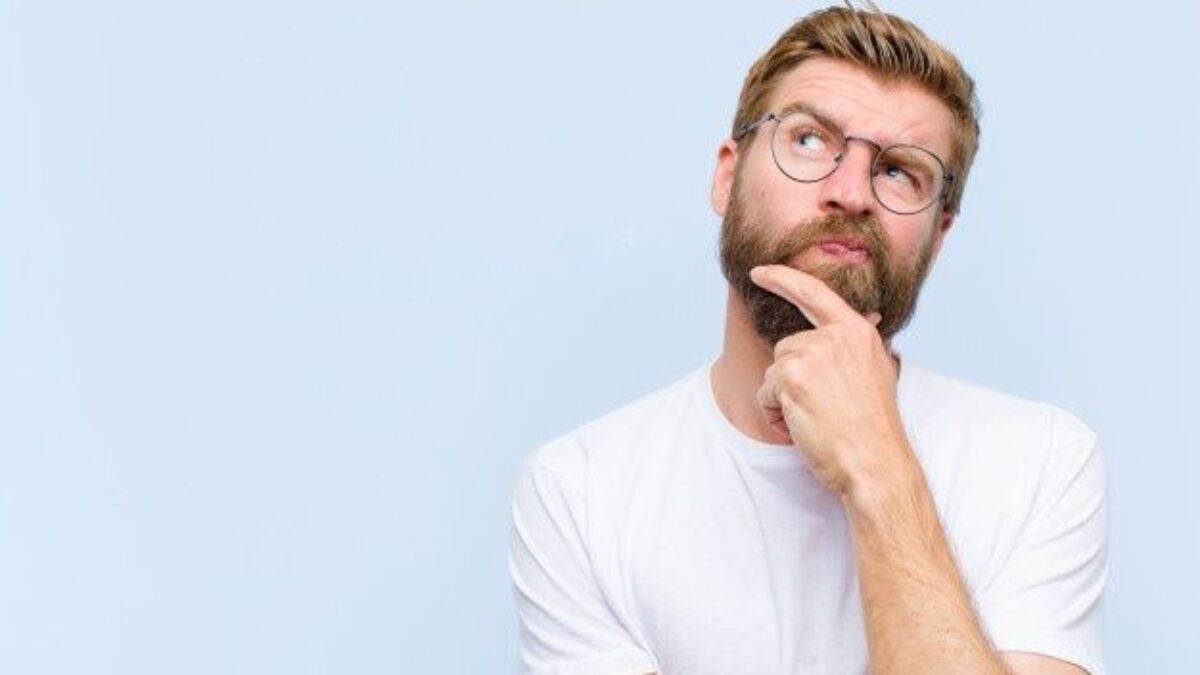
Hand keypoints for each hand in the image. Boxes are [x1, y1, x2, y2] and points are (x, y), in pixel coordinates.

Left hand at [749, 264, 909, 495]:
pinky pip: (765, 394)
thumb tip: (870, 316)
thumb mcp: (879, 371)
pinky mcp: (791, 378)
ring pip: (774, 372)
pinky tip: (802, 426)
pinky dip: (775, 415)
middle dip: (791, 379)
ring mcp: (812, 355)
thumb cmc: (875, 426)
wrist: (875, 460)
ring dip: (784, 399)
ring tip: (815, 418)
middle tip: (822, 408)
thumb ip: (862, 343)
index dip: (783, 278)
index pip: (814, 292)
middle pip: (787, 347)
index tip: (760, 272)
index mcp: (857, 331)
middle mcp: (834, 337)